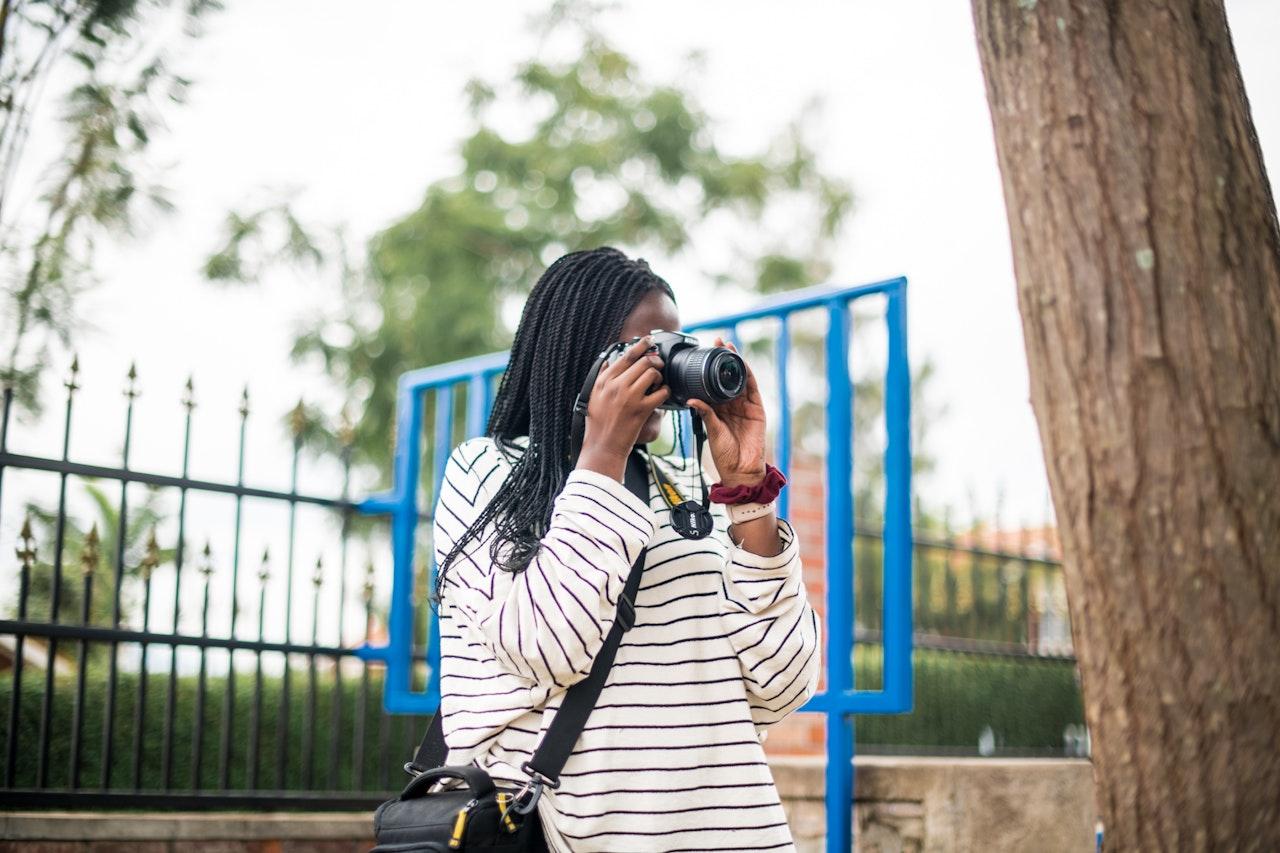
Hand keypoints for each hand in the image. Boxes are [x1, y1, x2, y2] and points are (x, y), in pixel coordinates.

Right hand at [577, 335, 668, 480]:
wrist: (603, 445)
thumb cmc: (598, 423)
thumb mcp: (593, 396)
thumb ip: (601, 377)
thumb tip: (607, 362)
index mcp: (605, 380)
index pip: (626, 355)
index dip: (641, 345)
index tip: (649, 340)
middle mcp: (616, 386)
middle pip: (643, 362)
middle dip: (655, 360)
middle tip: (658, 364)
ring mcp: (630, 397)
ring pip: (652, 374)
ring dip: (659, 376)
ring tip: (657, 383)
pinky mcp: (641, 409)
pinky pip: (661, 393)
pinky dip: (665, 392)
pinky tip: (662, 395)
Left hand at [687, 337, 766, 487]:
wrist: (741, 470)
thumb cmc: (725, 454)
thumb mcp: (712, 430)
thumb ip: (705, 413)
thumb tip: (691, 400)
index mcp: (719, 409)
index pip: (714, 384)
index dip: (711, 369)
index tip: (704, 353)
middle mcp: (732, 405)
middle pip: (728, 377)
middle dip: (724, 359)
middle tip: (717, 342)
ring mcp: (746, 406)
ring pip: (741, 379)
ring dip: (736, 363)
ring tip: (729, 347)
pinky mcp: (757, 409)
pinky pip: (752, 389)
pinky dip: (748, 375)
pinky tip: (742, 364)